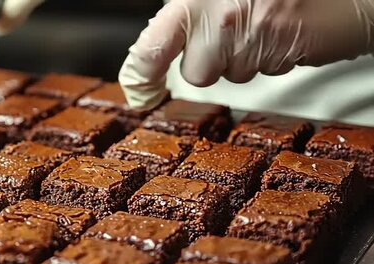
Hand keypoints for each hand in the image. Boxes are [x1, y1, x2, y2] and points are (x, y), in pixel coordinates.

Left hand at [119, 0, 373, 109]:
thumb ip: (188, 15)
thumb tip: (148, 53)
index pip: (152, 47)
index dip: (140, 75)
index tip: (138, 91)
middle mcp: (217, 16)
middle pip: (196, 72)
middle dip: (212, 61)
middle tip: (233, 30)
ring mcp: (250, 34)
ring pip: (231, 74)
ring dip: (245, 56)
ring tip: (265, 20)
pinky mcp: (279, 50)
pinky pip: (263, 70)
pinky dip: (270, 55)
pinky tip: (281, 26)